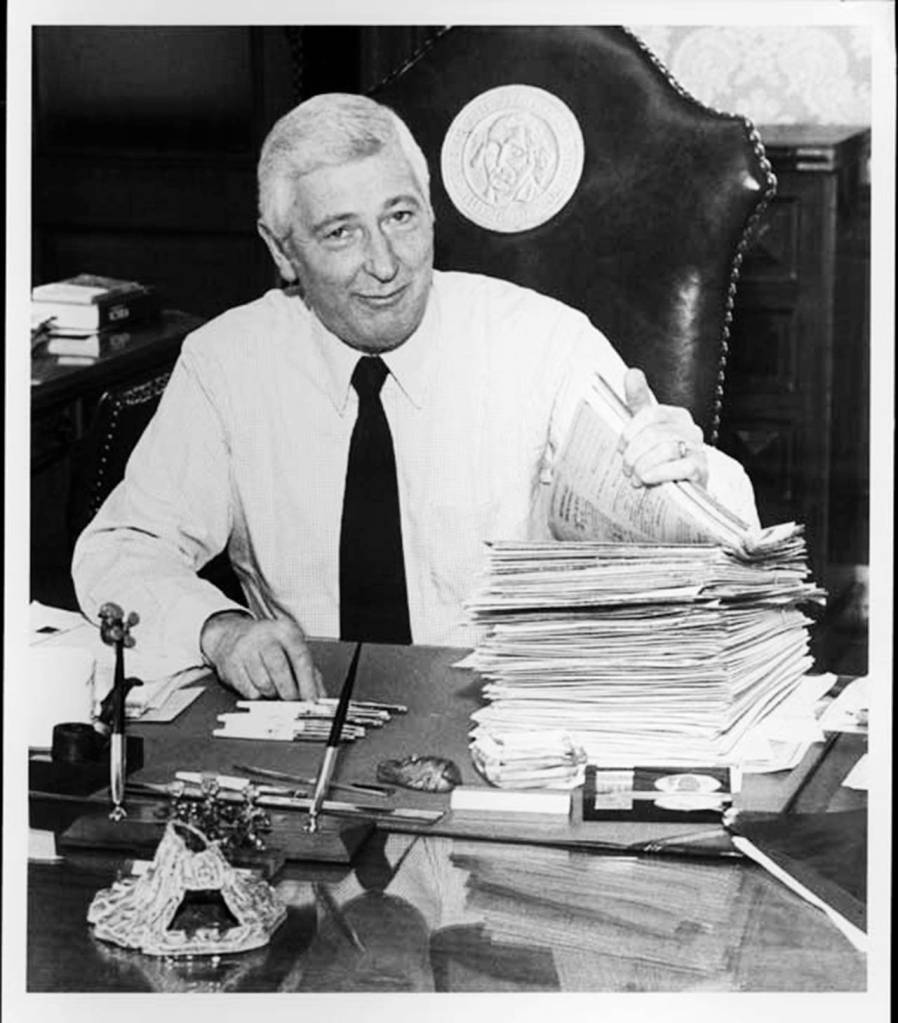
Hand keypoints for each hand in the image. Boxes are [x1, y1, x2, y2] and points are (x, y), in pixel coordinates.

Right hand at [200, 611, 324, 700]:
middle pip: (280, 670)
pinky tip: (257, 684)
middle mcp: (264, 636)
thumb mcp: (292, 650)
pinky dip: (257, 694)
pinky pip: (249, 691)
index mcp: (285, 630)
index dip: (308, 682)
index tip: (312, 700)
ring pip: (264, 684)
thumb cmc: (267, 645)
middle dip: (289, 691)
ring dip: (272, 693)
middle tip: (293, 700)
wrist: (230, 636)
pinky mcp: (231, 665)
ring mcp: (245, 649)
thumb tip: (319, 695)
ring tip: (273, 686)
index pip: (300, 657)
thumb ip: (310, 672)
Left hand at [618, 368, 708, 487]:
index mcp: (677, 416)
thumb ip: (638, 402)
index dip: (630, 432)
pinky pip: (681, 468)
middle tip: (626, 469)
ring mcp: (698, 450)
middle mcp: (691, 429)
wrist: (678, 488)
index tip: (620, 448)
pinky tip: (648, 479)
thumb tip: (632, 373)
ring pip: (665, 450)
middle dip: (634, 454)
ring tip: (636, 478)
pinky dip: (660, 474)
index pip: (650, 414)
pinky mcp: (701, 470)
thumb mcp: (646, 429)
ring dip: (644, 466)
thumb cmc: (658, 457)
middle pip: (655, 434)